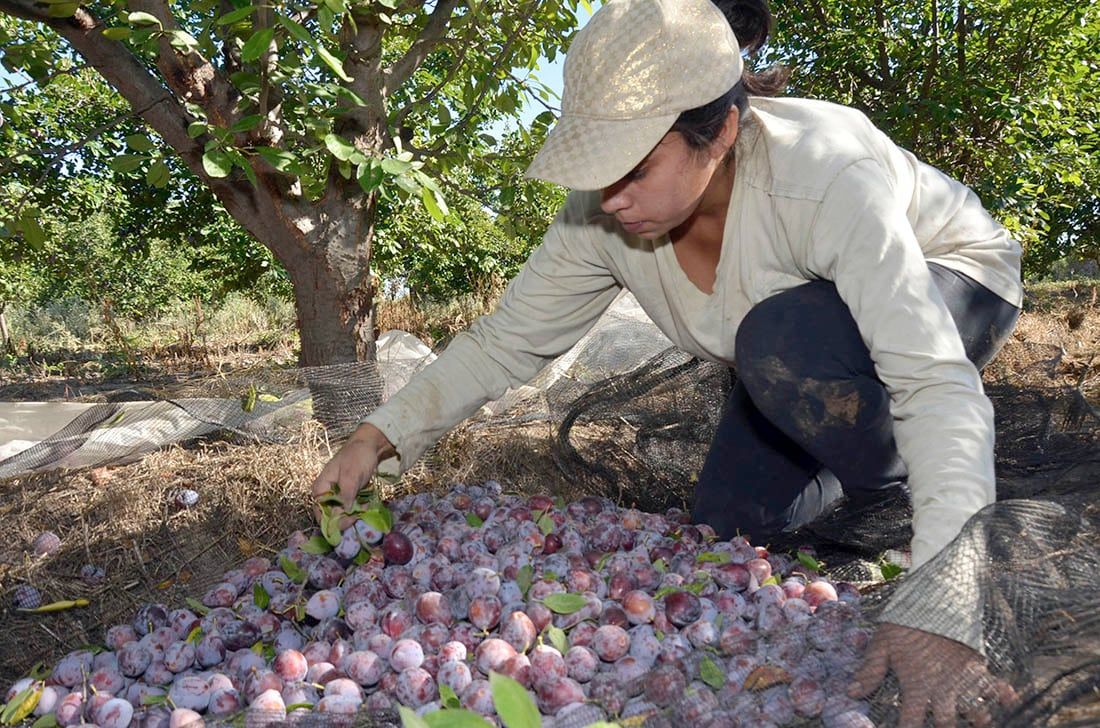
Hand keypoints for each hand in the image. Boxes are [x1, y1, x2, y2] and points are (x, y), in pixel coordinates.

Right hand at [310, 423, 395, 525]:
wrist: (368, 445)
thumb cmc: (356, 457)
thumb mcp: (351, 475)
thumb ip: (346, 494)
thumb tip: (344, 512)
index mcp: (320, 488)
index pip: (321, 514)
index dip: (333, 521)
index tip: (350, 520)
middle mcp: (325, 494)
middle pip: (331, 516)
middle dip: (347, 517)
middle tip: (360, 513)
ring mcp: (336, 494)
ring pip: (342, 513)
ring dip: (354, 513)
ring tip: (365, 506)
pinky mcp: (347, 494)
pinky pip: (350, 507)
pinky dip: (358, 508)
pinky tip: (366, 503)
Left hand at [849, 622, 1016, 726]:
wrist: (933, 598)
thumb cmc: (904, 623)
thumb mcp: (882, 644)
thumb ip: (870, 670)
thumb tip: (850, 693)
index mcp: (915, 687)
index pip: (910, 721)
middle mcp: (941, 690)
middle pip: (947, 724)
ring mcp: (962, 681)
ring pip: (976, 713)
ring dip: (979, 721)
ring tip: (980, 725)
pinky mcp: (978, 668)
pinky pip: (995, 686)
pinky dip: (1004, 695)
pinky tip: (1011, 700)